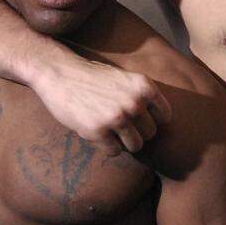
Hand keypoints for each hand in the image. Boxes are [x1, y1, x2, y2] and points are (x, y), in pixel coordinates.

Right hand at [32, 56, 171, 154]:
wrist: (60, 73)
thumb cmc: (93, 77)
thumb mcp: (125, 79)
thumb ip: (141, 97)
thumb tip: (157, 124)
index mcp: (144, 86)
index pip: (165, 116)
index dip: (152, 120)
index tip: (140, 120)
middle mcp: (134, 102)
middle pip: (150, 133)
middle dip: (137, 133)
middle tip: (121, 127)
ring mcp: (117, 117)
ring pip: (136, 146)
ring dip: (124, 143)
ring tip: (111, 133)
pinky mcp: (98, 131)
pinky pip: (114, 152)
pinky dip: (107, 147)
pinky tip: (98, 135)